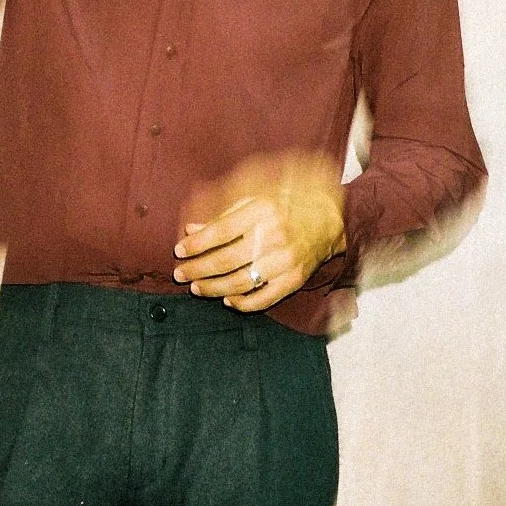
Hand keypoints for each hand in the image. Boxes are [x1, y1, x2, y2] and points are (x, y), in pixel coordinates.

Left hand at [172, 151, 347, 311]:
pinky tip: (227, 300)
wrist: (327, 221)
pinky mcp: (294, 280)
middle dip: (198, 269)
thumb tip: (191, 230)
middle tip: (180, 274)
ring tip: (196, 288)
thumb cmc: (284, 208)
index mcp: (262, 211)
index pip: (221, 231)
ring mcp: (285, 261)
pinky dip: (242, 303)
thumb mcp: (254, 202)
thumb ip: (222, 216)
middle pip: (226, 260)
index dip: (196, 244)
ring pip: (241, 282)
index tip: (179, 251)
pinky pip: (264, 299)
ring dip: (213, 288)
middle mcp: (274, 236)